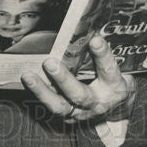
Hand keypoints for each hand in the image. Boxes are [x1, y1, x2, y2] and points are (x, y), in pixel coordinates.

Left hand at [21, 35, 135, 122]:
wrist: (116, 110)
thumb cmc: (114, 81)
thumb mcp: (118, 68)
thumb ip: (104, 54)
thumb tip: (88, 29)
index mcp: (115, 88)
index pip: (109, 71)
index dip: (103, 56)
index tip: (95, 40)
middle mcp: (97, 103)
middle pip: (79, 94)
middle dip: (63, 79)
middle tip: (50, 63)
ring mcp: (80, 113)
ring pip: (59, 106)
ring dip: (42, 90)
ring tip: (28, 75)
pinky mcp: (67, 117)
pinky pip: (50, 106)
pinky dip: (38, 93)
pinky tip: (27, 79)